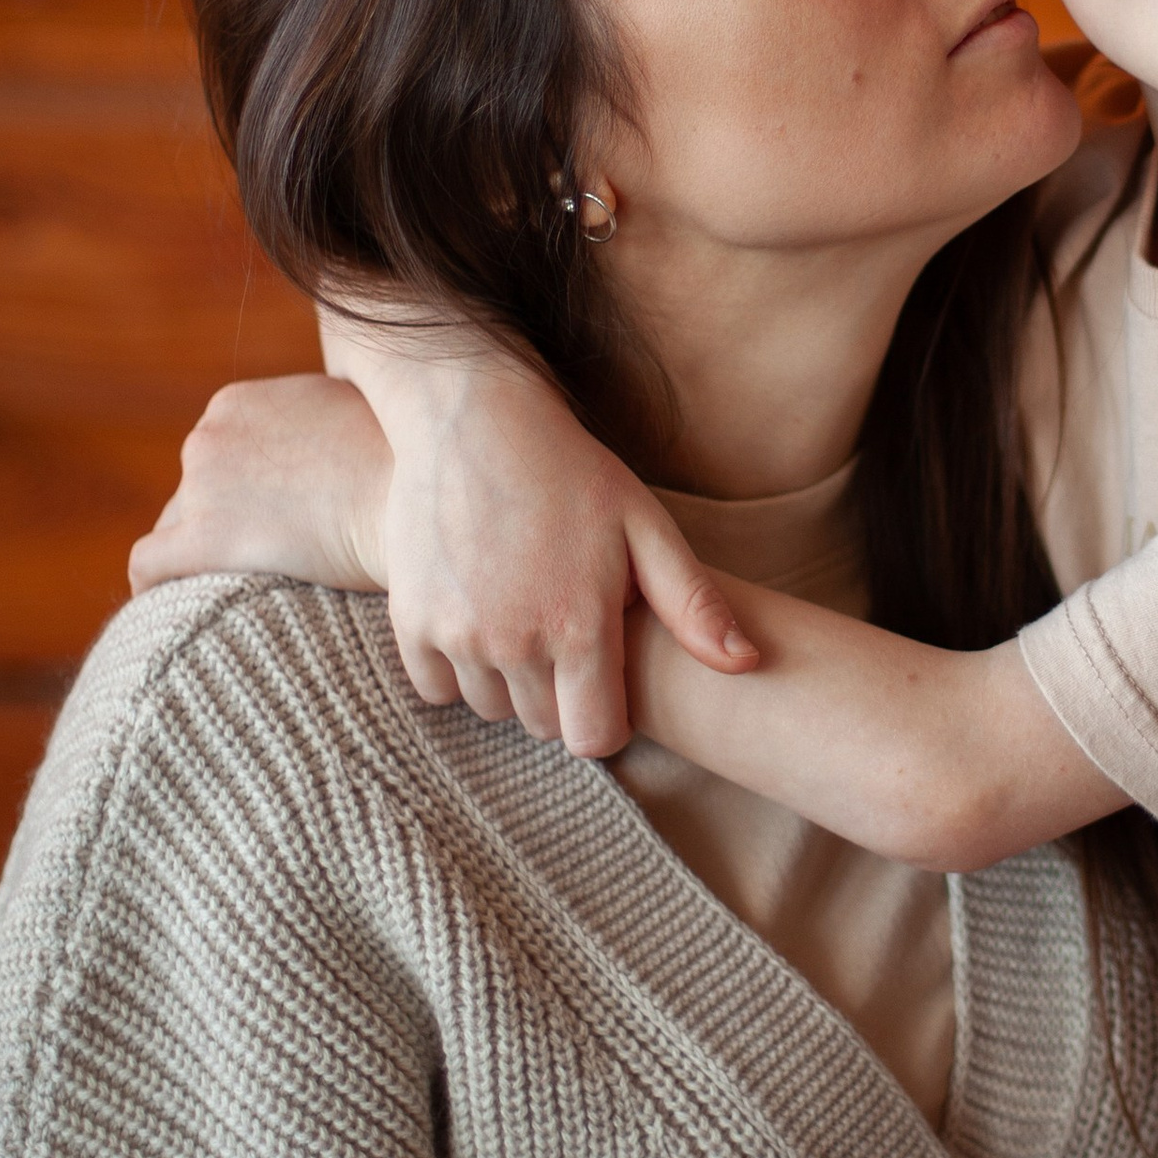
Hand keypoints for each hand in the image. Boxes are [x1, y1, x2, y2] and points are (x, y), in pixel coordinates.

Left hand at [131, 377, 392, 599]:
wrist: (418, 507)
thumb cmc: (405, 469)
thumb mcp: (353, 414)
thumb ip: (315, 425)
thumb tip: (321, 445)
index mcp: (238, 403)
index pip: (217, 455)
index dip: (243, 494)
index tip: (273, 525)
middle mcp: (209, 435)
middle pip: (195, 492)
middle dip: (226, 523)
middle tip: (268, 563)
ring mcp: (201, 485)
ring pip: (175, 529)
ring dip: (203, 558)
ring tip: (240, 592)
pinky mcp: (203, 538)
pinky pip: (149, 565)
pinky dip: (157, 586)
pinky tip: (176, 612)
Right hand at [347, 346, 753, 758]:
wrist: (472, 419)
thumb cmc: (571, 472)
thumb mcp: (646, 527)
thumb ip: (694, 604)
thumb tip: (747, 663)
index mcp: (580, 627)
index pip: (594, 738)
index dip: (608, 720)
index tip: (608, 684)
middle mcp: (514, 642)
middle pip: (543, 726)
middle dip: (561, 698)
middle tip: (566, 637)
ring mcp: (457, 635)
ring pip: (491, 709)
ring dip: (510, 683)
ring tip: (524, 619)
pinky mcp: (410, 622)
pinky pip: (436, 687)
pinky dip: (456, 668)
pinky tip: (478, 619)